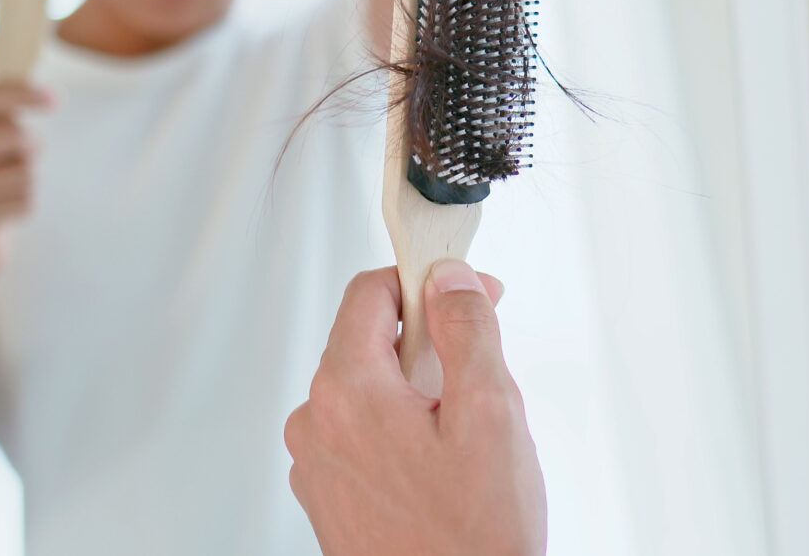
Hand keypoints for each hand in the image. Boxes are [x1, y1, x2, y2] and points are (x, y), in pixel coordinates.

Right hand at [0, 85, 50, 302]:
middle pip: (13, 135)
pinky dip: (21, 208)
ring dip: (24, 185)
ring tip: (0, 196)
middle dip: (30, 149)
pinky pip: (24, 201)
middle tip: (21, 162)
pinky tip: (0, 216)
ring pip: (24, 172)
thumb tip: (44, 95)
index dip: (18, 93)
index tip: (54, 98)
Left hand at [285, 260, 546, 555]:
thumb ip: (467, 331)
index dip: (425, 281)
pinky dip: (401, 426)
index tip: (466, 291)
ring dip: (417, 387)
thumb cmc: (473, 538)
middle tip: (480, 370)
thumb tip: (449, 279)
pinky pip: (362, 431)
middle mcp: (317, 424)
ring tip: (465, 433)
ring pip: (369, 387)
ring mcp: (318, 463)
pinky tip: (442, 463)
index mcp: (347, 393)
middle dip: (428, 340)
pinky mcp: (329, 493)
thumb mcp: (491, 414)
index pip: (369, 293)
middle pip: (369, 340)